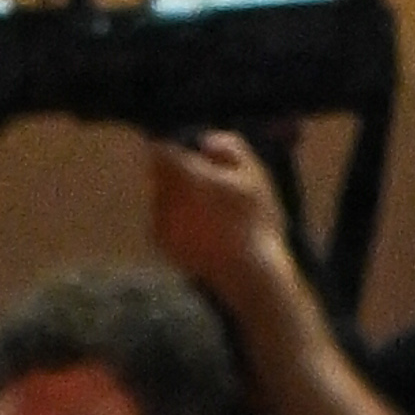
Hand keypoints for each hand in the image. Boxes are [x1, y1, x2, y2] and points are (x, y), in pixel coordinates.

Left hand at [145, 133, 303, 316]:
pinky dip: (176, 219)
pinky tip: (202, 229)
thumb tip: (205, 141)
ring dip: (177, 196)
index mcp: (186, 177)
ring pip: (160, 196)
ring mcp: (160, 224)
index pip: (162, 149)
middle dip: (178, 173)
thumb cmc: (254, 220)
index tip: (190, 151)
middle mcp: (165, 199)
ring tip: (209, 210)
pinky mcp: (161, 245)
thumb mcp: (253, 175)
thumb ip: (229, 148)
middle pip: (159, 173)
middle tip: (207, 183)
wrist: (246, 273)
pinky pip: (162, 220)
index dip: (174, 147)